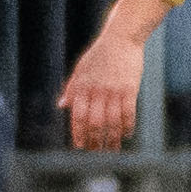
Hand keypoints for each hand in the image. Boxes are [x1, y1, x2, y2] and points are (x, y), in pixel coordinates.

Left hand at [58, 30, 146, 149]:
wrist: (121, 38)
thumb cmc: (99, 54)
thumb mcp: (80, 69)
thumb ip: (72, 89)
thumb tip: (61, 106)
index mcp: (82, 87)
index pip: (77, 116)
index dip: (78, 134)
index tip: (79, 147)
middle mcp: (96, 90)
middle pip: (94, 123)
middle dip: (94, 141)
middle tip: (96, 153)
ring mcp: (113, 90)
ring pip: (112, 121)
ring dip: (111, 139)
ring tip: (112, 150)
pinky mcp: (129, 89)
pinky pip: (128, 113)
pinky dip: (127, 126)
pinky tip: (126, 134)